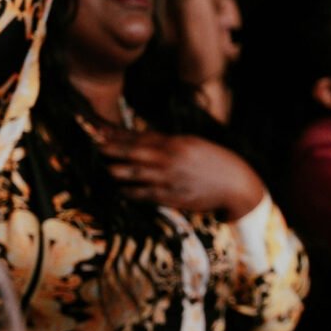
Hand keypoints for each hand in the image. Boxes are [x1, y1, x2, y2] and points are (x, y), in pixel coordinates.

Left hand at [99, 130, 263, 219]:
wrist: (237, 184)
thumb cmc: (216, 161)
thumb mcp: (195, 144)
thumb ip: (170, 142)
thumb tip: (144, 139)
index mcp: (177, 143)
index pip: (141, 137)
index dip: (117, 135)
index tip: (99, 132)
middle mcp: (171, 160)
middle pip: (132, 154)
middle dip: (110, 150)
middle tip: (93, 147)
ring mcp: (170, 180)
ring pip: (134, 175)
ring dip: (116, 172)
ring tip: (105, 169)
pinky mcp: (172, 198)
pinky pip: (144, 195)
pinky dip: (130, 192)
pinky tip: (120, 190)